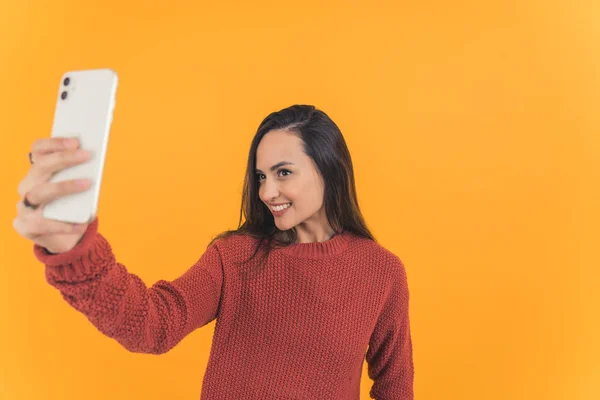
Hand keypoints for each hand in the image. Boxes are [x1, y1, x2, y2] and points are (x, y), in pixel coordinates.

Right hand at [13, 137, 93, 253]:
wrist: (61, 238)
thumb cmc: (71, 207)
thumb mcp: (75, 189)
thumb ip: (79, 175)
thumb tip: (94, 161)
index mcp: (37, 172)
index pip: (37, 151)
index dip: (54, 143)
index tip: (76, 141)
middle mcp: (27, 186)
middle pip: (40, 167)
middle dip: (64, 158)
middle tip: (87, 155)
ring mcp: (23, 206)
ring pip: (40, 192)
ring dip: (65, 186)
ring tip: (88, 184)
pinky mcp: (25, 225)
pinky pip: (43, 223)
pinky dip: (64, 224)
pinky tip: (81, 224)